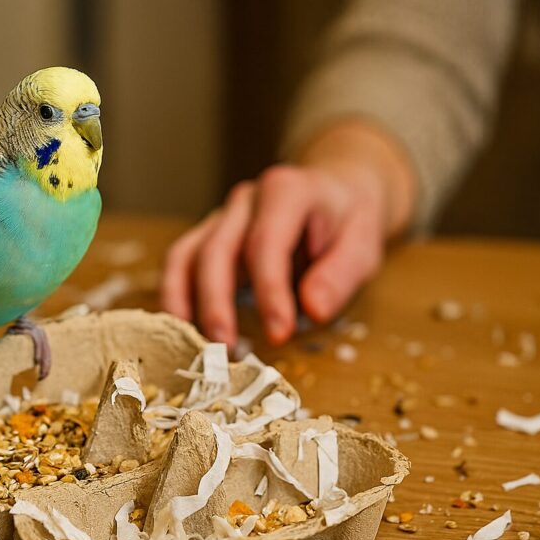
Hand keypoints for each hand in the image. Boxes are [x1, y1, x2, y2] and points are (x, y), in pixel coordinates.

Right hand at [161, 121, 414, 346]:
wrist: (336, 192)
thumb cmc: (348, 222)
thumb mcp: (364, 245)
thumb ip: (340, 275)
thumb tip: (313, 309)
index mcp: (286, 191)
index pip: (266, 242)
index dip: (269, 291)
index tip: (279, 333)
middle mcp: (246, 201)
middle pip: (216, 249)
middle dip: (216, 302)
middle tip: (226, 348)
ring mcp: (222, 218)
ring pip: (186, 255)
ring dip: (183, 303)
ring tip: (194, 346)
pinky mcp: (209, 238)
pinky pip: (181, 265)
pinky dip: (176, 298)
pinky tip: (183, 331)